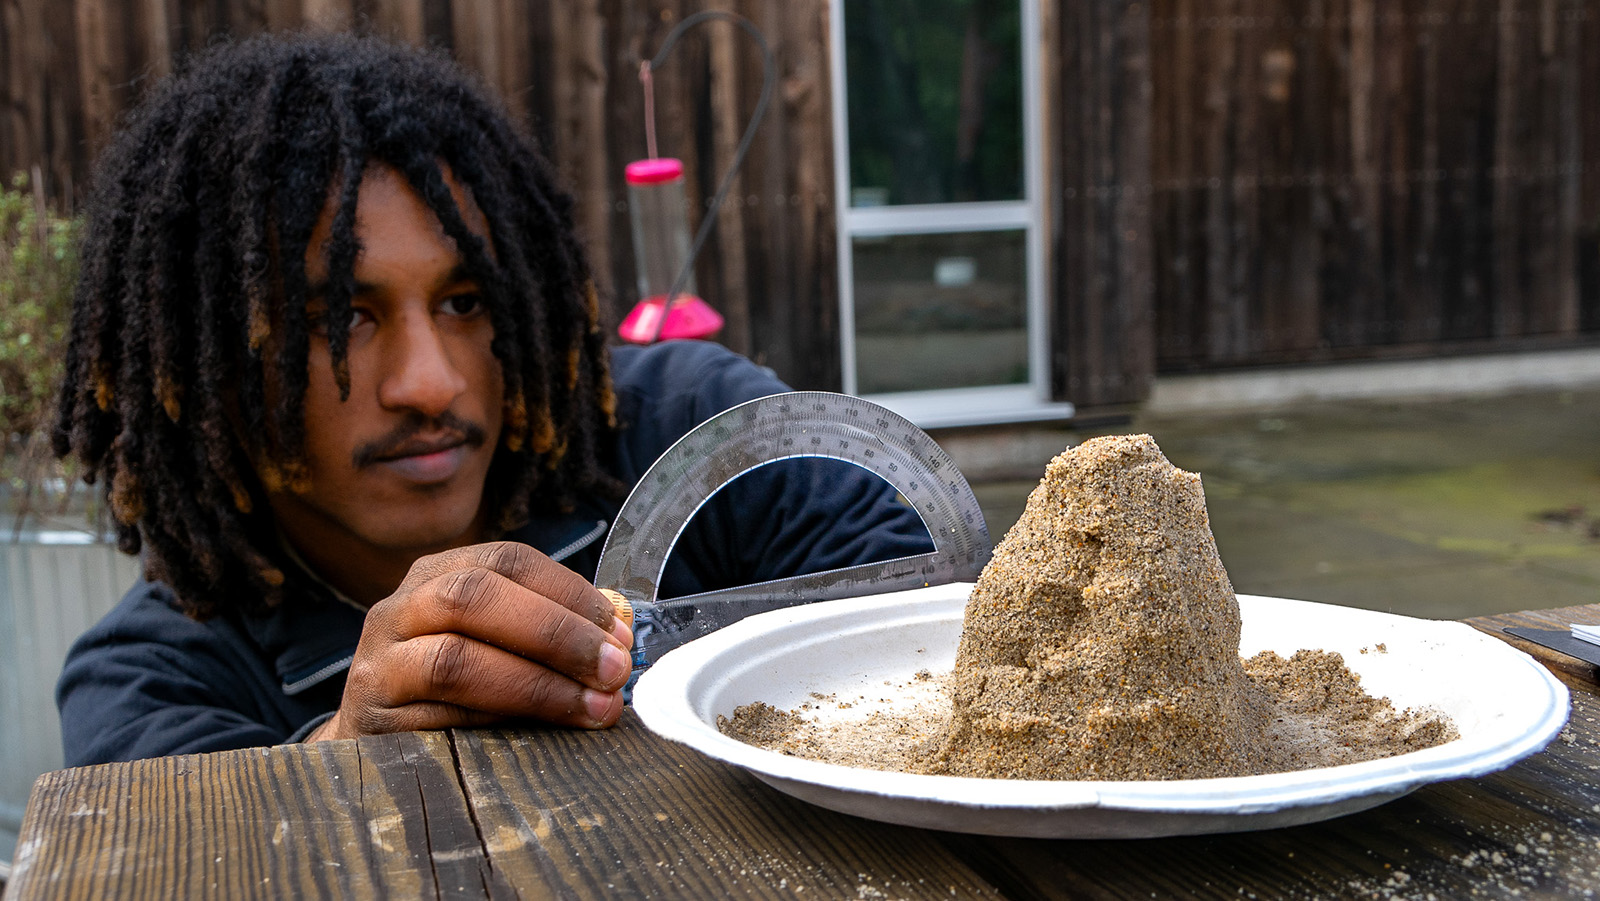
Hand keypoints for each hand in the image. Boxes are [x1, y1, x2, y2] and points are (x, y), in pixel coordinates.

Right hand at [308, 542, 633, 740]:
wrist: (373, 750)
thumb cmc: (450, 692)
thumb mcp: (494, 645)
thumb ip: (549, 631)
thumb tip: (620, 632)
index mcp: (437, 576)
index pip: (508, 561)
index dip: (570, 593)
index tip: (620, 632)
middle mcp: (399, 609)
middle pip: (473, 597)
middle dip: (556, 633)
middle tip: (613, 669)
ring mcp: (379, 664)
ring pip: (453, 659)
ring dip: (536, 684)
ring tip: (592, 706)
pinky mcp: (372, 721)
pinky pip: (437, 718)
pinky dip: (497, 723)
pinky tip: (539, 734)